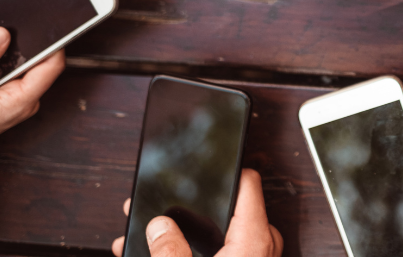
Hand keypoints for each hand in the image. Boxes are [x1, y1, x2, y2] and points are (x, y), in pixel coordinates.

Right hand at [110, 169, 282, 256]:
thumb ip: (169, 252)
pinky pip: (226, 255)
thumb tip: (159, 226)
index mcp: (252, 240)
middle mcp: (259, 249)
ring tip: (143, 235)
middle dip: (196, 208)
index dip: (229, 168)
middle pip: (233, 212)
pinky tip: (154, 253)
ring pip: (226, 237)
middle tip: (163, 204)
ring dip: (187, 235)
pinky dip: (195, 254)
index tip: (213, 156)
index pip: (249, 186)